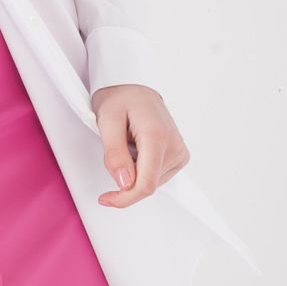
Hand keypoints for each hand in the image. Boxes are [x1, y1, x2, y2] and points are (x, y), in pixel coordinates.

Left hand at [91, 84, 190, 206]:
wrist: (134, 87)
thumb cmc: (120, 98)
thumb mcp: (107, 120)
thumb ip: (114, 153)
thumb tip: (124, 183)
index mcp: (157, 136)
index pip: (145, 184)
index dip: (124, 198)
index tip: (107, 199)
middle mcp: (174, 145)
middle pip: (147, 184)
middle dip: (125, 179)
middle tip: (112, 153)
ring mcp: (179, 151)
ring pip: (151, 182)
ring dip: (133, 173)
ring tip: (126, 145)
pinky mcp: (179, 155)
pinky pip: (156, 175)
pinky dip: (141, 169)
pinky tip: (136, 150)